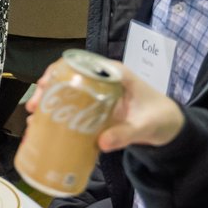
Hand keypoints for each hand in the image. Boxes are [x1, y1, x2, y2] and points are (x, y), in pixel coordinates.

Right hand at [24, 63, 184, 151]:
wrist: (172, 127)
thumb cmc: (162, 118)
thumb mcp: (146, 126)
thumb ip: (126, 134)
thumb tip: (101, 144)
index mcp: (113, 74)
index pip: (81, 64)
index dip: (58, 71)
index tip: (45, 85)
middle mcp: (102, 81)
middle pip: (68, 78)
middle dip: (47, 90)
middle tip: (34, 107)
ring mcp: (98, 96)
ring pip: (68, 94)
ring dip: (50, 104)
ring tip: (34, 119)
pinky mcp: (97, 111)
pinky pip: (74, 110)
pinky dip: (60, 116)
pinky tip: (46, 128)